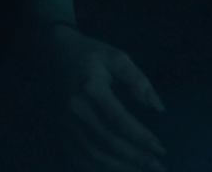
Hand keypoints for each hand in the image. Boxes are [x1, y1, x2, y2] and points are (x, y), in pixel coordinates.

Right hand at [36, 25, 168, 171]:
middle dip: (135, 158)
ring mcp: (62, 122)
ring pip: (92, 154)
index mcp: (91, 88)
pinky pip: (77, 156)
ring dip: (118, 168)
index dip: (141, 138)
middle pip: (108, 142)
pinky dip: (96, 168)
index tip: (160, 149)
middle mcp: (75, 109)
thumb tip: (158, 108)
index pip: (120, 121)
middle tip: (158, 167)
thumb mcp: (116, 57)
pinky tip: (116, 170)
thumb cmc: (89, 53)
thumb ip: (138, 81)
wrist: (51, 52)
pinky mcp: (56, 130)